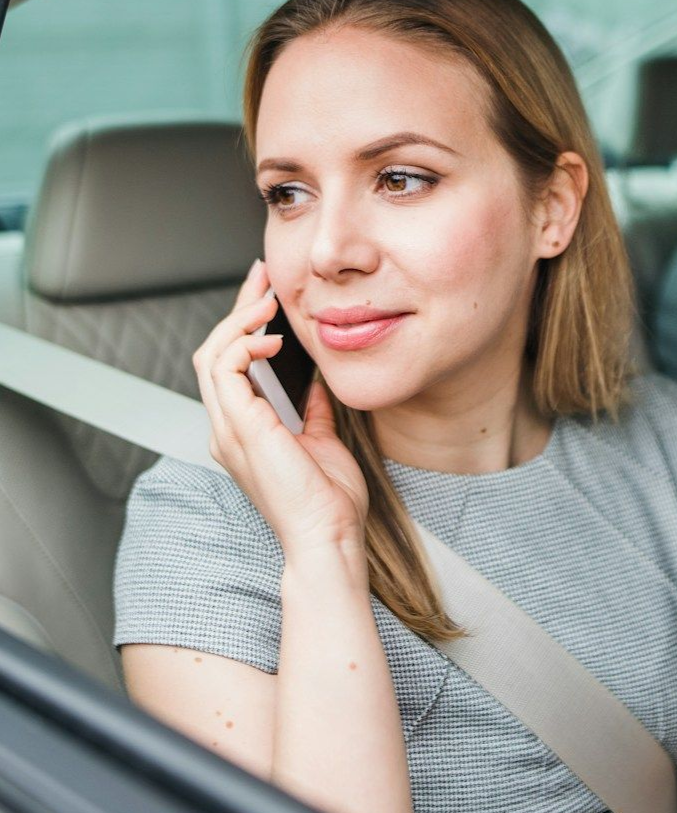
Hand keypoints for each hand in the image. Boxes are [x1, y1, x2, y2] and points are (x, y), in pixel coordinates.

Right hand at [193, 259, 368, 557]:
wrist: (328, 535)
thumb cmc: (329, 502)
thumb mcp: (323, 442)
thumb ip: (313, 411)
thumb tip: (316, 383)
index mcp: (244, 432)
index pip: (230, 366)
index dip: (243, 327)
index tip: (266, 296)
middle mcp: (228, 429)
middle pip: (213, 353)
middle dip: (236, 310)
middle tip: (260, 277)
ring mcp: (229, 430)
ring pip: (211, 356)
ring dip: (238, 321)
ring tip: (266, 299)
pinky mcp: (240, 429)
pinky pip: (225, 371)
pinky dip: (242, 345)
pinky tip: (269, 337)